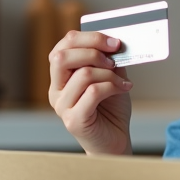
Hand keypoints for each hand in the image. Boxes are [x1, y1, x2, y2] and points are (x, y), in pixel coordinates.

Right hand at [48, 30, 132, 154]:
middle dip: (93, 51)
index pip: (63, 46)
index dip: (88, 38)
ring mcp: (62, 106)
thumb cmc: (111, 110)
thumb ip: (108, 60)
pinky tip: (123, 90)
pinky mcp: (73, 120)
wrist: (115, 141)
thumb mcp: (110, 77)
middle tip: (113, 59)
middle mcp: (56, 90)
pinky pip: (93, 92)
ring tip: (122, 82)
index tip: (113, 42)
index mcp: (61, 76)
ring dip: (109, 74)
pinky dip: (112, 86)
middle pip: (62, 56)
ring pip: (82, 74)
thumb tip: (114, 42)